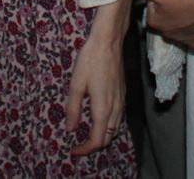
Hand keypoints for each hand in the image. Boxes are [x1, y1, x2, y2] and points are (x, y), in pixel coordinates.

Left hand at [65, 18, 126, 154]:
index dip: (85, 150)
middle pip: (108, 138)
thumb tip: (70, 129)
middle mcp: (115, 109)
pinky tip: (97, 120)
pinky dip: (108, 127)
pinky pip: (117, 119)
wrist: (109, 42)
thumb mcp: (76, 85)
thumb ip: (73, 109)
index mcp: (102, 109)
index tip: (73, 151)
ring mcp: (121, 102)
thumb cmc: (90, 60)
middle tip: (78, 145)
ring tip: (86, 135)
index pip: (97, 140)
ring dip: (102, 137)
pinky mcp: (123, 94)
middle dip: (93, 145)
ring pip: (114, 129)